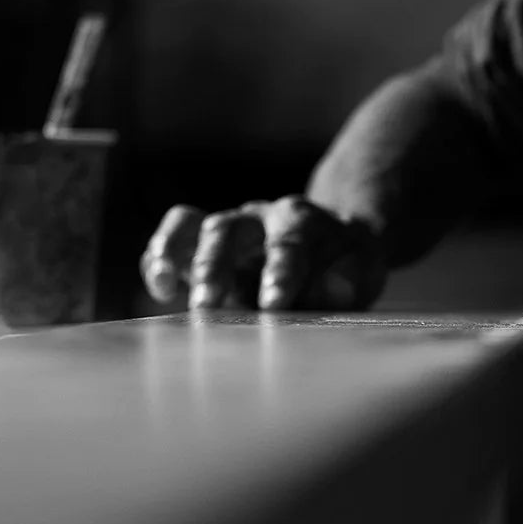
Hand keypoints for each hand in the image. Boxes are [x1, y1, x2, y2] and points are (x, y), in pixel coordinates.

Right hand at [140, 195, 386, 310]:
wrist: (331, 244)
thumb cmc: (345, 264)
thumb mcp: (363, 267)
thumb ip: (351, 279)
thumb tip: (335, 290)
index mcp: (302, 221)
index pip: (288, 244)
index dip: (280, 273)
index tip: (273, 305)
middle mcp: (260, 219)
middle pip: (231, 230)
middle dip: (216, 266)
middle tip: (207, 304)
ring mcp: (229, 227)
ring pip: (197, 227)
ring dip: (178, 256)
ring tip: (166, 286)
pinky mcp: (205, 242)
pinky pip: (176, 237)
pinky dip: (160, 256)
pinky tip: (160, 286)